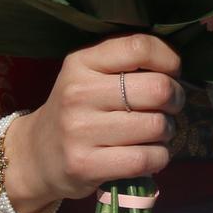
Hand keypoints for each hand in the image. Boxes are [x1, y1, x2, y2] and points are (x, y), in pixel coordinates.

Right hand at [5, 33, 183, 212]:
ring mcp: (80, 131)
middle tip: (169, 106)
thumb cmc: (77, 110)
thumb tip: (176, 67)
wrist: (36, 155)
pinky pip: (145, 159)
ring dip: (167, 131)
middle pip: (157, 89)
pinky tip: (149, 154)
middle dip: (175, 99)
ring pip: (156, 126)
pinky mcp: (85, 165)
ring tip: (155, 132)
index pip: (139, 47)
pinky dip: (158, 157)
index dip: (168, 59)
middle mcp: (78, 93)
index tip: (172, 72)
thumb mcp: (88, 74)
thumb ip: (125, 63)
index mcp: (81, 62)